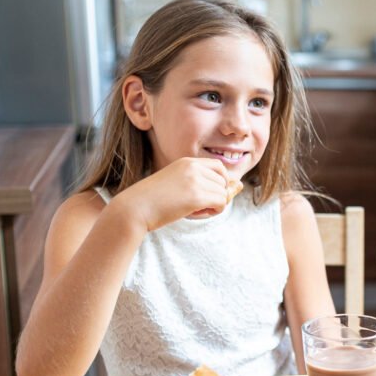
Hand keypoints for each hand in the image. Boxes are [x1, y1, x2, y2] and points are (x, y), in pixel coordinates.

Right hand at [109, 157, 232, 232]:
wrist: (135, 208)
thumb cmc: (155, 201)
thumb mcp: (180, 186)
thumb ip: (206, 184)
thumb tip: (240, 186)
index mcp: (187, 161)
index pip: (219, 167)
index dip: (219, 183)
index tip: (206, 195)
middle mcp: (194, 167)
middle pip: (224, 182)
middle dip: (216, 196)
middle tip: (197, 206)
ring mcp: (196, 180)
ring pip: (224, 194)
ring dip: (213, 206)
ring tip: (193, 210)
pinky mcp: (197, 195)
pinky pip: (221, 203)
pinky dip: (213, 212)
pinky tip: (194, 213)